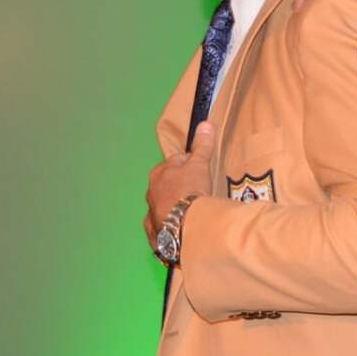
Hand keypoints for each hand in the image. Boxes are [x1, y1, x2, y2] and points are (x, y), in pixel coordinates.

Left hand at [144, 122, 216, 253]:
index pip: (175, 162)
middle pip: (166, 185)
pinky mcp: (156, 231)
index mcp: (159, 173)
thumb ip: (202, 145)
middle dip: (178, 186)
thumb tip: (204, 124)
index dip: (189, 164)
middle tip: (197, 190)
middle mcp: (151, 192)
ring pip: (162, 206)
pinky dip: (167, 227)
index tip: (201, 169)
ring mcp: (152, 213)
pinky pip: (160, 227)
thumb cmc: (190, 190)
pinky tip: (176, 230)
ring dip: (172, 207)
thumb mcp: (199, 164)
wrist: (184, 224)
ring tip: (189, 212)